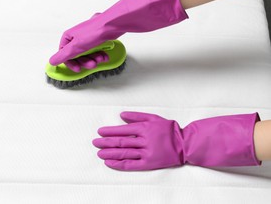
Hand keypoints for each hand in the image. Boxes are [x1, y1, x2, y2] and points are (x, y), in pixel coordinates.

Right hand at [49, 0, 187, 65]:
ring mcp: (90, 35)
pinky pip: (97, 49)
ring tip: (101, 59)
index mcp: (70, 36)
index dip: (70, 62)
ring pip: (88, 53)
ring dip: (94, 59)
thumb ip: (65, 55)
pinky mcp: (100, 36)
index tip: (78, 69)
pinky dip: (100, 54)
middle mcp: (78, 34)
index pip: (64, 53)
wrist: (117, 22)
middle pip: (77, 54)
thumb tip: (52, 61)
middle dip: (85, 61)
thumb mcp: (78, 47)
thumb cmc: (98, 31)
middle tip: (93, 65)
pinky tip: (106, 55)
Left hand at [93, 111, 260, 170]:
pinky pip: (131, 165)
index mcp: (144, 128)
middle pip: (121, 142)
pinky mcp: (149, 164)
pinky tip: (110, 163)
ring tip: (99, 153)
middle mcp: (144, 141)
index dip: (110, 131)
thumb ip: (137, 116)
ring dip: (109, 153)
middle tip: (95, 142)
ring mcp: (146, 153)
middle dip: (106, 142)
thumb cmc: (169, 129)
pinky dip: (119, 164)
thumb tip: (121, 115)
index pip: (123, 130)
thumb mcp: (153, 117)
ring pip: (124, 153)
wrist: (185, 144)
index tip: (100, 132)